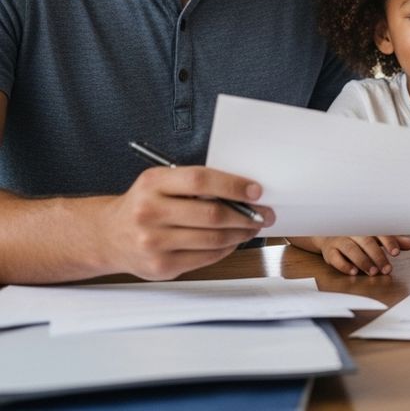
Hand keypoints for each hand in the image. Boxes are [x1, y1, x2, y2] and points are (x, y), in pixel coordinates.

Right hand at [102, 165, 273, 280]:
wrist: (107, 236)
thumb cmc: (144, 204)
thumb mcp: (160, 182)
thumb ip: (195, 183)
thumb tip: (244, 192)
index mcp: (152, 183)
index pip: (201, 180)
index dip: (233, 185)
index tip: (256, 191)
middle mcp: (149, 213)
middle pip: (211, 214)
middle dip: (246, 215)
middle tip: (264, 213)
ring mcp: (153, 243)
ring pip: (212, 239)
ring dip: (240, 233)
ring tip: (252, 227)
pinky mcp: (159, 267)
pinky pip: (205, 257)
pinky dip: (226, 249)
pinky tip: (232, 241)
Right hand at [312, 235, 409, 275]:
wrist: (329, 233)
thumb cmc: (357, 236)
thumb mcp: (376, 237)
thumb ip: (393, 241)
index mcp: (367, 227)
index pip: (380, 233)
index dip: (389, 242)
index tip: (396, 253)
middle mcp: (353, 232)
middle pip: (366, 242)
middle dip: (378, 256)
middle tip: (386, 269)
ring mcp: (340, 240)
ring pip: (351, 249)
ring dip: (363, 261)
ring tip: (373, 272)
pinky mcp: (329, 251)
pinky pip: (335, 257)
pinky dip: (344, 265)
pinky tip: (353, 272)